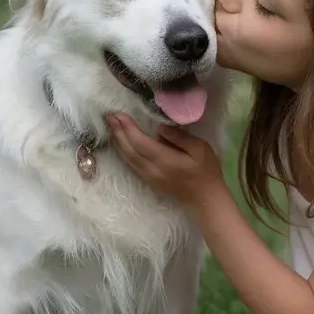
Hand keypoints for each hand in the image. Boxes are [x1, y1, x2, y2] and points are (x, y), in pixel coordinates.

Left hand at [105, 112, 225, 207]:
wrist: (204, 199)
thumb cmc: (206, 172)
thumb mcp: (200, 149)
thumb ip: (179, 137)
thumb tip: (160, 128)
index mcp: (164, 160)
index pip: (140, 142)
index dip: (127, 128)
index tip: (118, 114)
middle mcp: (152, 169)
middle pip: (129, 149)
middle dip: (117, 131)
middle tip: (108, 115)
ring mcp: (148, 176)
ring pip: (127, 157)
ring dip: (117, 140)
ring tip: (110, 125)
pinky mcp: (149, 180)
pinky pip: (131, 163)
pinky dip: (123, 151)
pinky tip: (120, 143)